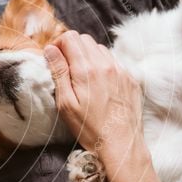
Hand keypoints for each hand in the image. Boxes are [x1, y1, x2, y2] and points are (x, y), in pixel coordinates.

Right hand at [44, 31, 144, 160]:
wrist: (121, 144)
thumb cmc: (89, 128)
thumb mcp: (66, 104)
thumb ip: (59, 72)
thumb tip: (51, 50)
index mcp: (86, 70)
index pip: (70, 38)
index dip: (58, 44)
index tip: (54, 59)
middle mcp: (105, 65)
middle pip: (85, 39)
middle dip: (72, 48)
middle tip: (65, 67)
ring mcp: (121, 70)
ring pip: (99, 49)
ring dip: (87, 56)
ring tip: (82, 77)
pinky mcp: (130, 78)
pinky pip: (113, 61)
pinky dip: (102, 65)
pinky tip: (98, 85)